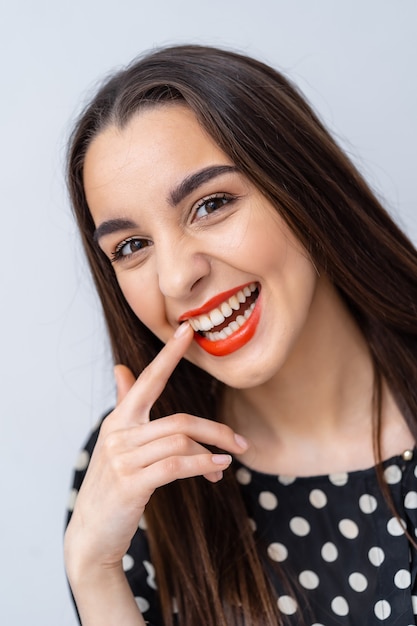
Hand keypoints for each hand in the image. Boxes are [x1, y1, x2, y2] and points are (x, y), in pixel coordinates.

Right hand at [65, 322, 247, 575]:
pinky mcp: (130, 484)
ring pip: (181, 443)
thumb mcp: (116, 443)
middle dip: (216, 431)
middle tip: (241, 444)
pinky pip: (176, 466)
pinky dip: (202, 465)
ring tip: (225, 467)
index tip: (188, 330)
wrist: (91, 534)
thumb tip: (122, 368)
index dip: (169, 354)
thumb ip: (125, 405)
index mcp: (119, 421)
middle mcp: (119, 434)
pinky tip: (217, 468)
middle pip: (180, 421)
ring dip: (211, 455)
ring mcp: (122, 459)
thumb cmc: (111, 485)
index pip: (148, 380)